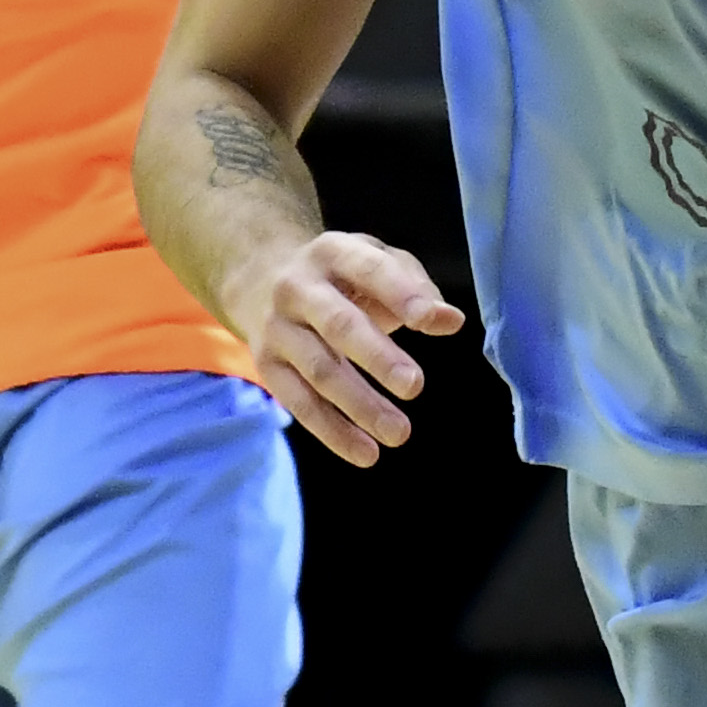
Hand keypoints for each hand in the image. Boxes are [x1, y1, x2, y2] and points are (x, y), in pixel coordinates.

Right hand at [230, 230, 462, 466]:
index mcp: (333, 253)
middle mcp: (298, 288)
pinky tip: (365, 453)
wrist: (257, 278)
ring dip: (359, 405)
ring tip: (398, 433)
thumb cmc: (338, 276)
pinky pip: (299, 402)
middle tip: (414, 385)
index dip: (401, 294)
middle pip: (339, 324)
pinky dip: (332, 431)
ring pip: (319, 370)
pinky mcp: (266, 364)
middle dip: (377, 356)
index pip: (369, 270)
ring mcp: (278, 328)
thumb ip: (416, 287)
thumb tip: (448, 320)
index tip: (431, 321)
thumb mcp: (375, 263)